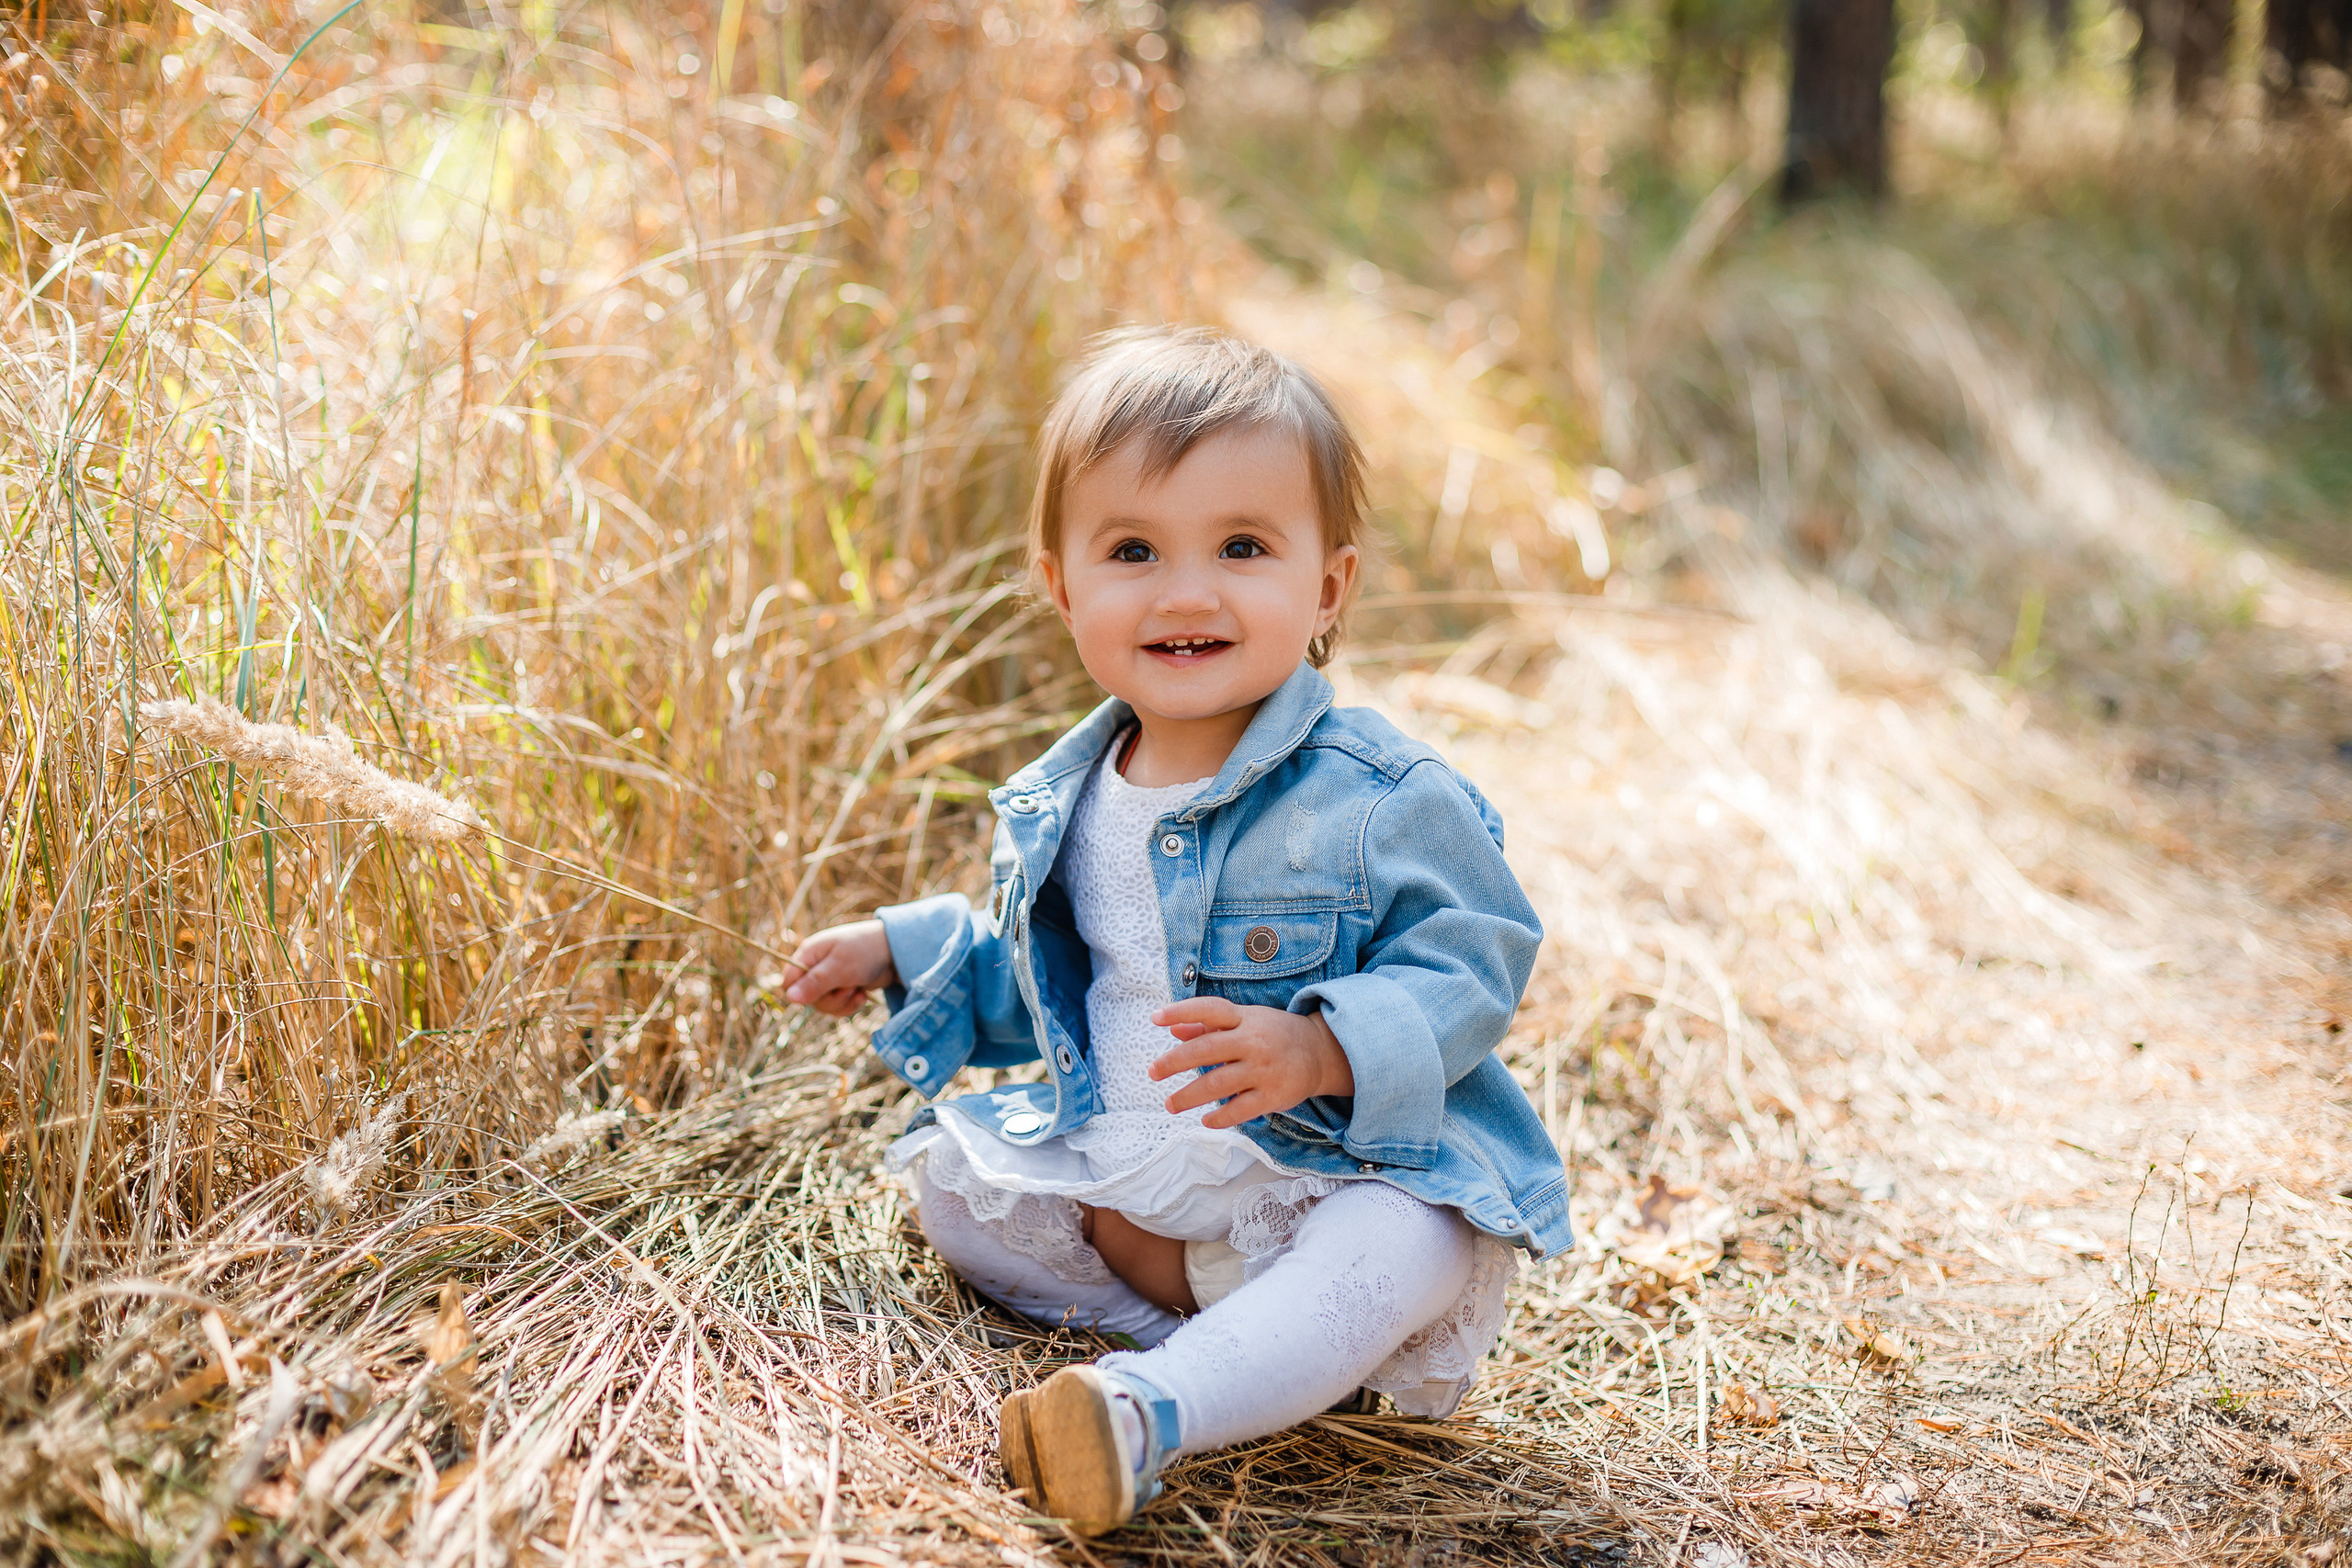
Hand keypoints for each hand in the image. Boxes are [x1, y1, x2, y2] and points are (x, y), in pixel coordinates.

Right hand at [782, 919, 896, 1014]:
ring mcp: (829, 979)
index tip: (821, 992)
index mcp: (808, 955)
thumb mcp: (840, 967)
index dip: (800, 993)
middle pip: (806, 999)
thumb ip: (815, 983)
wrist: (896, 952)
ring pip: (823, 1006)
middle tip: (848, 987)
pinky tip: (862, 994)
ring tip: (857, 988)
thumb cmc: (866, 951)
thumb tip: (789, 999)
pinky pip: (837, 1007)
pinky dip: (850, 1005)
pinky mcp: (842, 988)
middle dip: (830, 999)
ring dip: (842, 1002)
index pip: (788, 982)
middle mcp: (815, 967)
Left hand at [1148, 998, 1354, 1129]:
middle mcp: (1253, 1041)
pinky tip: (1205, 1120)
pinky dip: (1219, 1117)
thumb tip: (1173, 1029)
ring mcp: (1263, 1069)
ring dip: (1189, 1096)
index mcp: (1245, 1018)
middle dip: (1174, 1062)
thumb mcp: (1245, 1021)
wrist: (1321, 1052)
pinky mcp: (1273, 1095)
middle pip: (1207, 1049)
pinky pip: (1240, 1110)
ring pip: (1218, 1084)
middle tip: (1152, 1072)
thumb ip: (1208, 1025)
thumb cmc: (1274, 1034)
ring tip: (1170, 1104)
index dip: (1181, 1012)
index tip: (1155, 1019)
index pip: (1209, 1009)